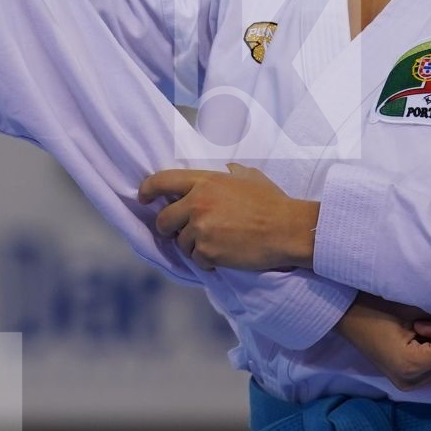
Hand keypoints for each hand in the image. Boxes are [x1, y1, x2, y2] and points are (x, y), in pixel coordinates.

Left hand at [138, 164, 317, 270]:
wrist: (287, 229)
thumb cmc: (272, 203)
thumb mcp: (250, 177)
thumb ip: (232, 173)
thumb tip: (228, 169)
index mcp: (204, 181)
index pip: (162, 181)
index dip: (147, 190)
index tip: (143, 198)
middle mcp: (197, 203)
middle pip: (164, 219)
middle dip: (169, 228)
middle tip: (181, 232)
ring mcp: (201, 228)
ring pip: (181, 243)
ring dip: (194, 246)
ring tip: (217, 243)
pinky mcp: (207, 251)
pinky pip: (196, 259)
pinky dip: (207, 261)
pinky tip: (225, 255)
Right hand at [334, 293, 430, 390]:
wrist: (345, 313)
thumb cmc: (374, 305)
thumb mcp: (414, 308)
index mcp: (411, 367)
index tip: (418, 322)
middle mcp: (412, 383)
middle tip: (418, 326)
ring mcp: (410, 386)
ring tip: (418, 335)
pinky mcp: (410, 382)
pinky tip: (417, 344)